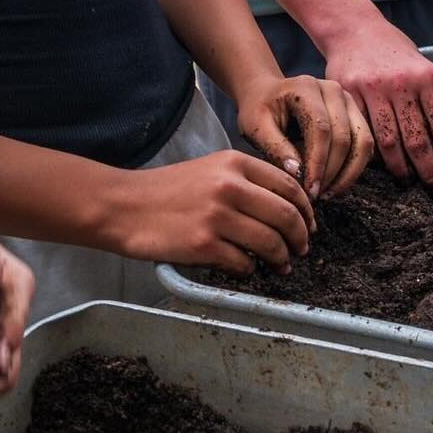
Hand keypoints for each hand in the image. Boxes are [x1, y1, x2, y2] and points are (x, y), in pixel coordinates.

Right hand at [115, 150, 314, 273]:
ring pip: (271, 242)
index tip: (309, 225)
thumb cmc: (168, 191)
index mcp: (235, 163)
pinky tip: (247, 268)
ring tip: (281, 265)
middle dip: (301, 237)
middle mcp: (230, 186)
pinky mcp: (203, 244)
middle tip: (301, 249)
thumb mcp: (211, 169)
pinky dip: (252, 269)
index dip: (306, 210)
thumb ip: (247, 181)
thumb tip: (287, 206)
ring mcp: (217, 216)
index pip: (289, 186)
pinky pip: (244, 262)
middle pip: (287, 216)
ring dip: (282, 258)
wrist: (123, 206)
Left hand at [238, 73, 372, 200]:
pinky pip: (365, 145)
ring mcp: (348, 101)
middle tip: (316, 196)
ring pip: (362, 141)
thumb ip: (275, 148)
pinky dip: (354, 168)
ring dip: (348, 173)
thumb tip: (298, 173)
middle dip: (332, 172)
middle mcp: (333, 90)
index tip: (309, 190)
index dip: (318, 163)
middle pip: (344, 136)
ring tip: (328, 194)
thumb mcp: (255, 127)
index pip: (321, 129)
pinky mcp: (355, 114)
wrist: (268, 95)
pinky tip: (336, 184)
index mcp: (306, 88)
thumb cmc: (259, 111)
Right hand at [324, 22, 432, 191]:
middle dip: (430, 172)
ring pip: (390, 143)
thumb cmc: (394, 54)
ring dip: (402, 170)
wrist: (355, 30)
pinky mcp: (349, 96)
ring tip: (409, 182)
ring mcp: (373, 90)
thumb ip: (431, 100)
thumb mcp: (422, 68)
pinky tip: (381, 166)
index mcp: (428, 78)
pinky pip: (364, 133)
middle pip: (418, 142)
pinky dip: (374, 154)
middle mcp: (401, 84)